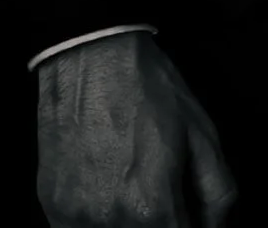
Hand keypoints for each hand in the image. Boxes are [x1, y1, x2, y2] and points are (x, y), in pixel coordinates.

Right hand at [35, 32, 237, 227]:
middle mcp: (108, 221)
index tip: (191, 214)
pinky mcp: (51, 206)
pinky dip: (101, 223)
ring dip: (131, 226)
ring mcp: (73, 217)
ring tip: (140, 193)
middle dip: (163, 225)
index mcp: (151, 207)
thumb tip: (215, 227)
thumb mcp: (203, 134)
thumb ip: (217, 193)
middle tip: (171, 201)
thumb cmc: (150, 91)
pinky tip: (112, 195)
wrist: (90, 57)